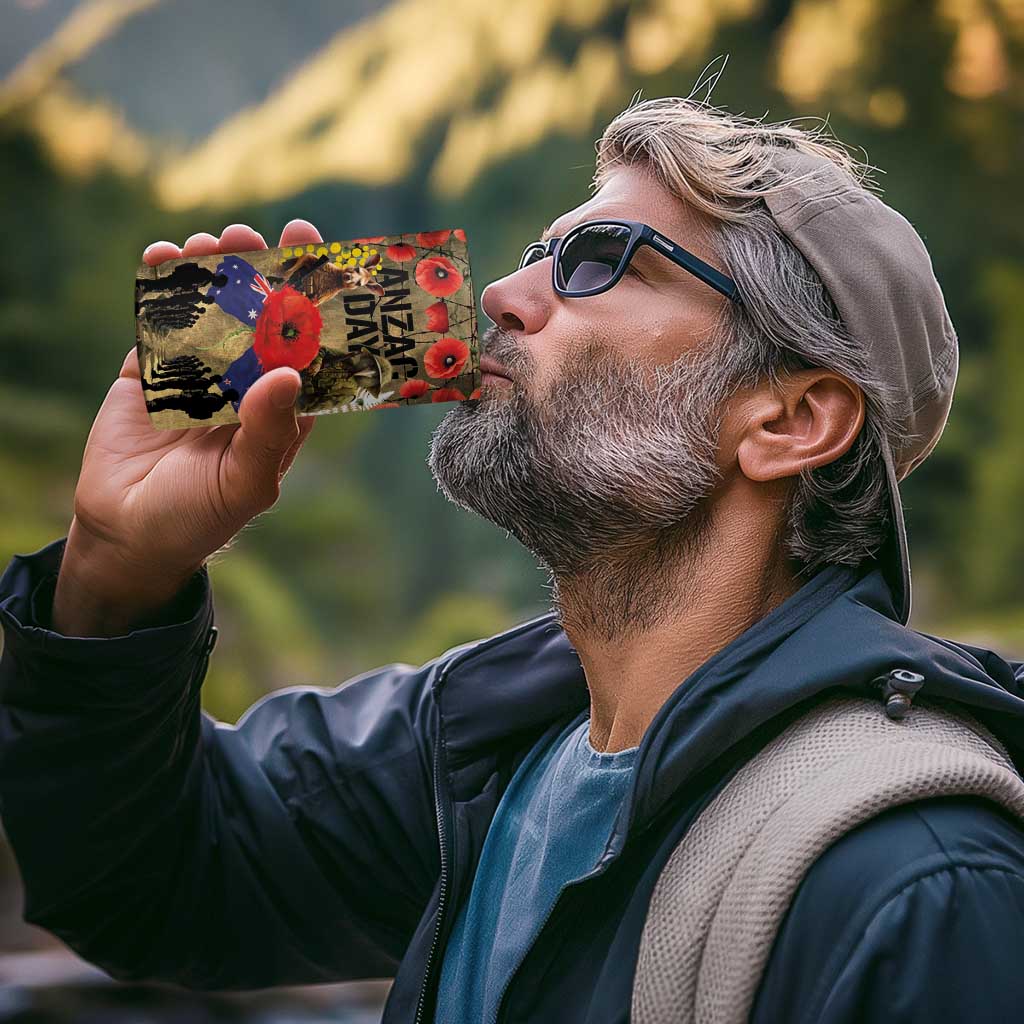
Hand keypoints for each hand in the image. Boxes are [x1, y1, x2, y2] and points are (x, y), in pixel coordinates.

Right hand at [52, 220, 323, 635]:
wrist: (127, 534)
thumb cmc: (200, 517)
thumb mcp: (245, 482)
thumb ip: (268, 431)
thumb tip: (288, 372)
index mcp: (281, 408)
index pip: (305, 347)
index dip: (312, 303)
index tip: (316, 256)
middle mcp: (245, 383)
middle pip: (258, 317)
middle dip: (258, 273)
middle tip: (251, 235)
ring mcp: (198, 373)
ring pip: (210, 311)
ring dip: (211, 273)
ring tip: (208, 242)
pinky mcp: (151, 372)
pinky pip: (159, 323)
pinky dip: (160, 289)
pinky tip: (162, 258)